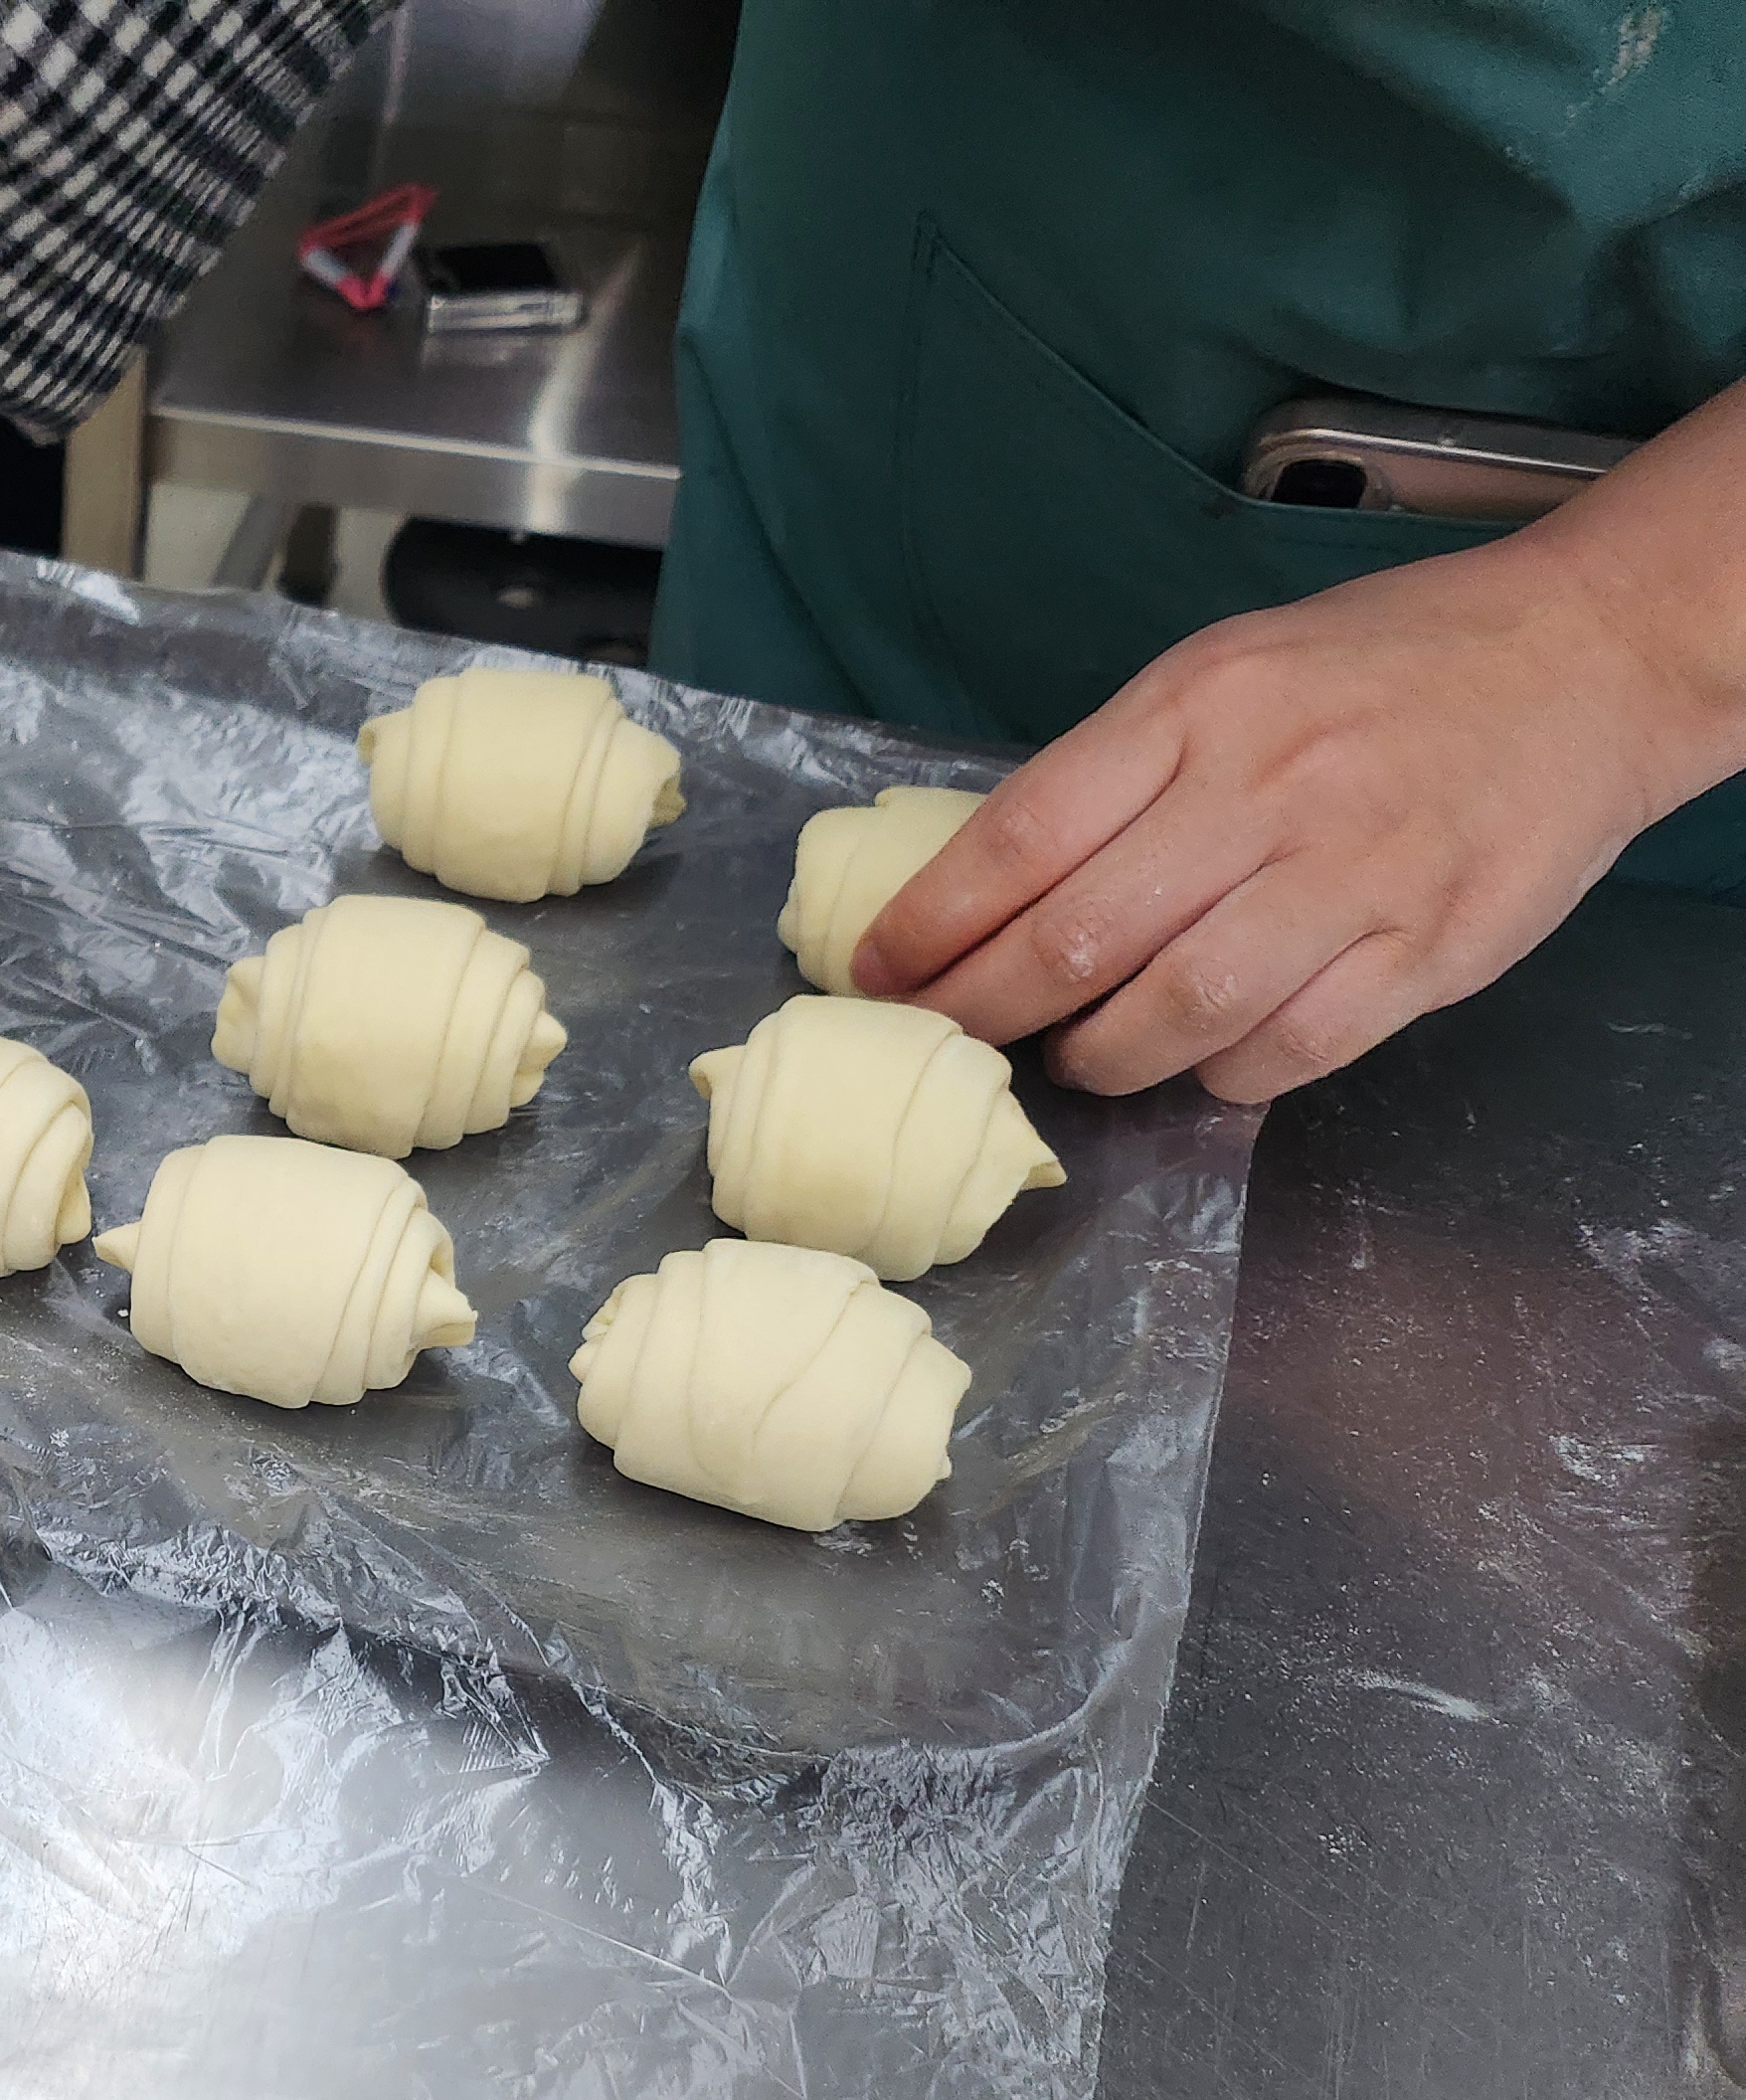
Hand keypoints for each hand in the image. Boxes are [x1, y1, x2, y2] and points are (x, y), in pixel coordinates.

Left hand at [855, 511, 1745, 1101]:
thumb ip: (1121, 771)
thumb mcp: (1230, 672)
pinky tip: (1201, 1061)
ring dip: (1098, 1059)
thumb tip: (988, 883)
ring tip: (1078, 1057)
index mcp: (1200, 707)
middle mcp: (1268, 788)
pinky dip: (1222, 1074)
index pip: (1020, 839)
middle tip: (952, 1040)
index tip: (878, 977)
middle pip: (1075, 942)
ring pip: (1174, 1012)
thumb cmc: (1384, 667)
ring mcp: (1353, 873)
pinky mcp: (1429, 946)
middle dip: (982, 1012)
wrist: (1591, 656)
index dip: (930, 928)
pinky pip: (1289, 1050)